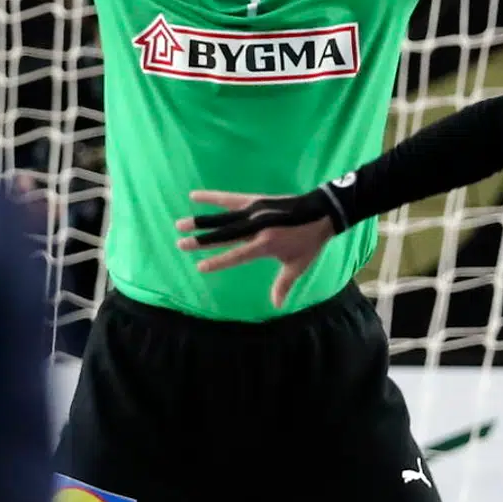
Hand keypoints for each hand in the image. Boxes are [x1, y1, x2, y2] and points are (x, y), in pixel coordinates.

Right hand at [176, 190, 339, 309]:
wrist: (322, 212)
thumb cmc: (309, 242)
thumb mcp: (298, 265)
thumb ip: (283, 284)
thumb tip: (276, 305)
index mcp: (266, 244)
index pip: (237, 255)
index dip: (218, 262)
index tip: (199, 266)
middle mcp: (257, 226)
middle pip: (223, 234)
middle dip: (201, 241)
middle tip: (180, 244)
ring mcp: (255, 211)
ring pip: (222, 216)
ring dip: (200, 221)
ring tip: (180, 224)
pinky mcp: (255, 199)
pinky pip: (230, 198)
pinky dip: (212, 197)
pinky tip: (195, 195)